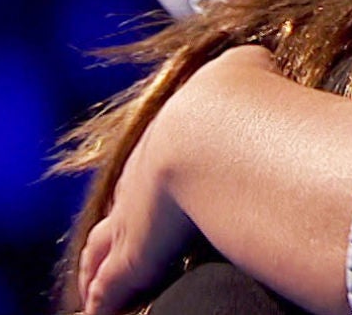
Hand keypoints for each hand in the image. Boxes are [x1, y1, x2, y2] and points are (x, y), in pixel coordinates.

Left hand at [78, 47, 278, 312]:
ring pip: (102, 250)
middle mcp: (140, 178)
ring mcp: (131, 220)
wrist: (219, 131)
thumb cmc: (243, 99)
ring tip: (90, 288)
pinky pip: (110, 288)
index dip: (146, 182)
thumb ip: (250, 68)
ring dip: (96, 268)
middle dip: (111, 229)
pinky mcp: (133, 259)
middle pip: (117, 209)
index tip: (145, 193)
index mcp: (168, 137)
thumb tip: (261, 62)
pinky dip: (102, 300)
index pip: (148, 165)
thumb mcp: (246, 68)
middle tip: (102, 249)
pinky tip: (97, 311)